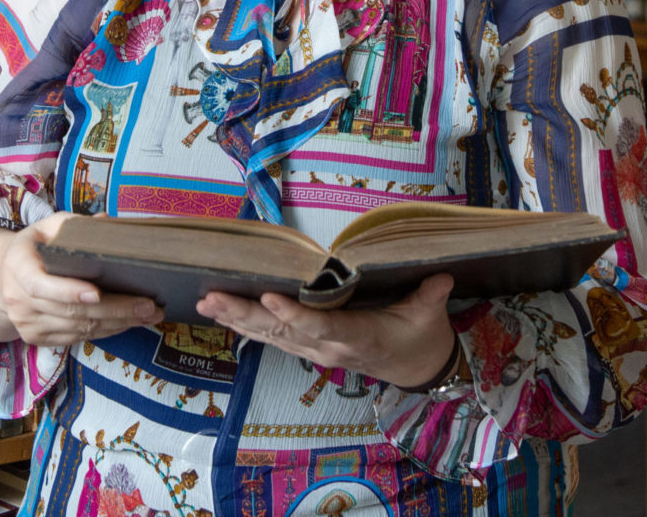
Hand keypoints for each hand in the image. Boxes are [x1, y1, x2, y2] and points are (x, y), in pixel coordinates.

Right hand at [0, 214, 163, 346]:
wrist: (3, 278)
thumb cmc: (35, 247)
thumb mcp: (48, 227)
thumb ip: (75, 225)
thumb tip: (109, 224)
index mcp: (18, 267)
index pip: (40, 285)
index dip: (68, 291)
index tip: (97, 294)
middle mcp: (18, 301)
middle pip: (70, 312)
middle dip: (113, 309)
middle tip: (148, 305)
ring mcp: (27, 324)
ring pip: (78, 329)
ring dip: (117, 324)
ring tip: (148, 314)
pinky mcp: (37, 339)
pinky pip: (77, 338)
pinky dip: (106, 331)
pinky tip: (128, 322)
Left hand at [194, 274, 456, 387]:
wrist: (417, 368)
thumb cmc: (421, 336)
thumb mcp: (430, 317)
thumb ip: (429, 298)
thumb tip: (440, 277)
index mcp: (355, 338)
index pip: (319, 326)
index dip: (293, 315)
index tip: (269, 298)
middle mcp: (327, 348)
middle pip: (280, 332)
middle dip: (244, 314)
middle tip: (211, 296)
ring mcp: (315, 351)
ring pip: (269, 336)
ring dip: (236, 319)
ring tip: (205, 301)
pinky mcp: (308, 348)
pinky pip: (271, 338)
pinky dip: (245, 325)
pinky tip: (220, 312)